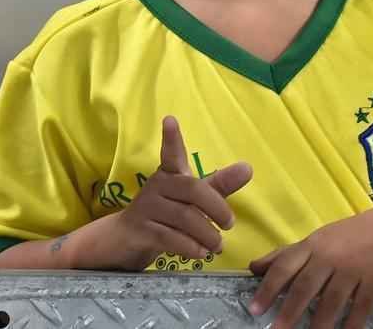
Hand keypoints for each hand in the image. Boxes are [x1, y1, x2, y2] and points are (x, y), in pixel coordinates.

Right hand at [107, 116, 251, 270]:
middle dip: (217, 208)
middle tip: (230, 224)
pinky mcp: (140, 230)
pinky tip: (201, 253)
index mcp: (170, 174)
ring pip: (184, 217)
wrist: (124, 240)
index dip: (171, 138)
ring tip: (218, 246)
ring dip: (206, 234)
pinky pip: (169, 238)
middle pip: (193, 189)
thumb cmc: (166, 213)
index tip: (170, 119)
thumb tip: (248, 168)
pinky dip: (190, 247)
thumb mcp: (193, 198)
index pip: (172, 153)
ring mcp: (146, 208)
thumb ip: (220, 185)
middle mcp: (157, 186)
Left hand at [248, 205, 372, 328]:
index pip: (286, 265)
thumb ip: (288, 253)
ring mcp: (354, 268)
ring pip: (332, 300)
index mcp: (314, 244)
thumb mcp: (320, 238)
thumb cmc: (354, 234)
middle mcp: (331, 255)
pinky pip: (361, 306)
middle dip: (290, 311)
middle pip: (306, 286)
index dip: (269, 288)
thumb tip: (254, 267)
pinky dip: (352, 324)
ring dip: (318, 324)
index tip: (255, 309)